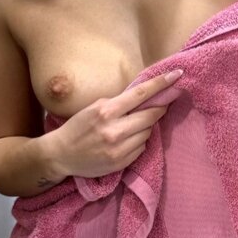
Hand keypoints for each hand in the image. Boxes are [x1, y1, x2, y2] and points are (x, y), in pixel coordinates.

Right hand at [45, 69, 182, 179]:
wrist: (60, 155)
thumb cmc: (77, 127)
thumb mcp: (94, 107)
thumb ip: (118, 103)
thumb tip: (144, 97)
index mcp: (106, 112)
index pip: (140, 94)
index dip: (161, 84)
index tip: (177, 75)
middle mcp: (114, 131)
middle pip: (151, 115)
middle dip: (160, 107)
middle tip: (165, 102)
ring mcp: (119, 149)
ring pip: (148, 132)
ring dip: (146, 126)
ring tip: (131, 125)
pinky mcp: (122, 163)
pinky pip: (141, 147)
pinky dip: (138, 141)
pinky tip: (126, 140)